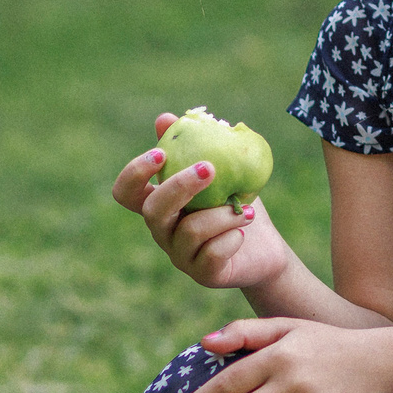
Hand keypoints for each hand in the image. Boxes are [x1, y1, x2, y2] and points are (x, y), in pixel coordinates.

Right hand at [112, 112, 287, 290]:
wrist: (265, 249)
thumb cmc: (236, 205)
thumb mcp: (221, 173)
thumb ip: (194, 148)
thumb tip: (165, 118)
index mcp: (160, 205)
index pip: (126, 193)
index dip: (135, 173)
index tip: (161, 153)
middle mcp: (163, 232)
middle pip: (153, 211)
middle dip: (180, 186)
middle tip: (209, 168)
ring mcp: (180, 256)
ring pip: (190, 231)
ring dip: (222, 215)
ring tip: (249, 210)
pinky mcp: (203, 274)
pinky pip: (211, 255)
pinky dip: (231, 239)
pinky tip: (244, 233)